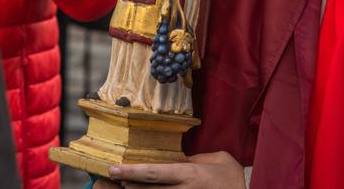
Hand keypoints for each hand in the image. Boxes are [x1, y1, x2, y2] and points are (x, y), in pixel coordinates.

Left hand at [96, 152, 244, 186]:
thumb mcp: (215, 159)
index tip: (113, 169)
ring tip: (121, 188)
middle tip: (111, 181)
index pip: (155, 172)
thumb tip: (175, 158)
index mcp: (190, 174)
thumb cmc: (232, 177)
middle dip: (127, 186)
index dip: (132, 171)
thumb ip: (193, 158)